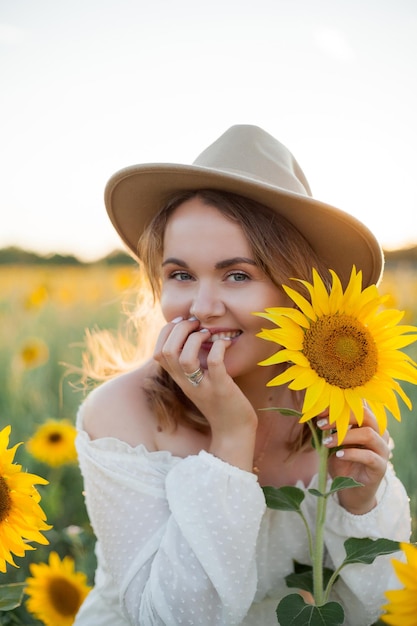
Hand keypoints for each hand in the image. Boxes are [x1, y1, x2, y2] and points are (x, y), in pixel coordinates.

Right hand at [153, 317, 256, 469]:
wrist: (234, 432)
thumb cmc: (219, 402)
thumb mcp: (198, 383)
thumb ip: (190, 365)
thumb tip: (190, 337)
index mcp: (179, 379)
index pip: (158, 352)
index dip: (167, 332)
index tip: (183, 322)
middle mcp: (186, 382)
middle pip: (167, 352)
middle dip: (180, 330)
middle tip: (196, 324)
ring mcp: (203, 386)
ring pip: (185, 358)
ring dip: (196, 339)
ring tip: (208, 334)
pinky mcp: (222, 388)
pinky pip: (214, 363)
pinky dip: (218, 347)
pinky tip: (225, 343)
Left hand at [316, 406, 390, 514]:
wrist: (351, 491)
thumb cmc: (342, 463)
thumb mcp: (333, 443)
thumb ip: (329, 429)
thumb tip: (315, 412)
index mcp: (368, 423)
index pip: (358, 406)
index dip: (338, 405)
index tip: (319, 410)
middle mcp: (379, 433)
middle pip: (366, 415)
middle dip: (341, 417)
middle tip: (322, 425)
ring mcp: (382, 450)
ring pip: (368, 434)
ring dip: (344, 436)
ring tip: (326, 443)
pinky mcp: (381, 467)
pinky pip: (369, 456)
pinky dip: (352, 454)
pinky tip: (338, 455)